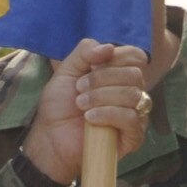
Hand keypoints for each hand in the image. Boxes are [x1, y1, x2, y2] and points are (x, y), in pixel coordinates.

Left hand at [21, 39, 150, 184]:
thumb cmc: (60, 106)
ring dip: (102, 96)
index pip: (135, 57)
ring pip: (133, 95)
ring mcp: (135, 115)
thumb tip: (109, 47)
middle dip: (103, 78)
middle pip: (134, 74)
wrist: (51, 139)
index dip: (115, 58)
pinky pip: (131, 118)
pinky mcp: (133, 137)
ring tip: (81, 105)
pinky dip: (108, 114)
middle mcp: (131, 93)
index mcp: (119, 74)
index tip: (90, 67)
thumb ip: (85, 51)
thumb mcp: (67, 70)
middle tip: (79, 90)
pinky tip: (90, 118)